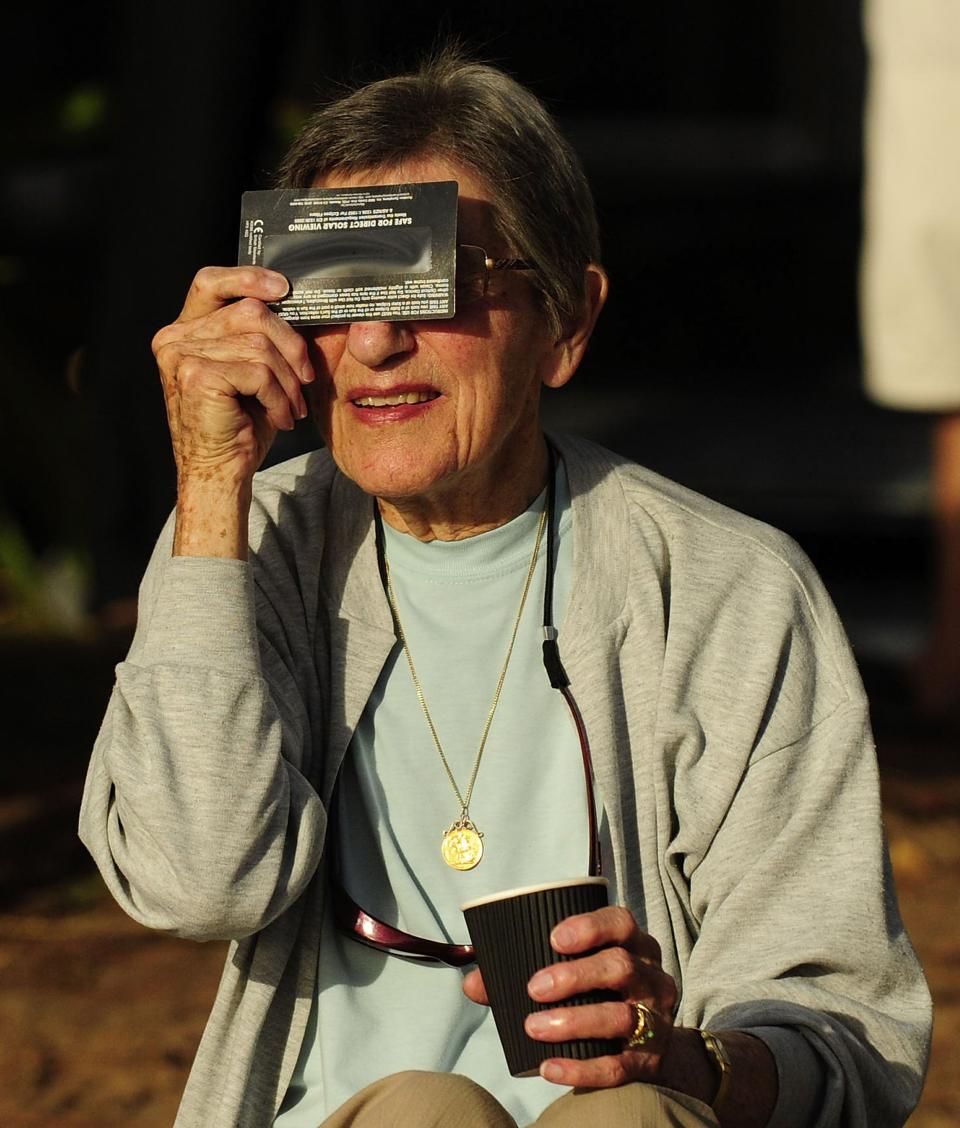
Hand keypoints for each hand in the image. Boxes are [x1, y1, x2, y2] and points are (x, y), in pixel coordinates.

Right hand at [152, 266, 314, 489]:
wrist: (219, 473)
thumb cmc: (240, 425)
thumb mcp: (250, 370)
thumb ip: (258, 335)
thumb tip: (293, 302)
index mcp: (184, 330)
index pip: (210, 282)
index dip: (248, 277)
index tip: (284, 288)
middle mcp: (174, 338)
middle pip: (249, 312)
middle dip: (290, 345)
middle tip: (305, 379)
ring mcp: (180, 355)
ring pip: (259, 344)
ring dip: (288, 380)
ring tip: (292, 406)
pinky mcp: (196, 376)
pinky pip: (258, 372)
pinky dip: (279, 397)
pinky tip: (281, 418)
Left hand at [462, 906, 677, 1087]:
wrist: (648, 1046)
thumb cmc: (600, 994)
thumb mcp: (576, 973)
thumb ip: (522, 971)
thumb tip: (473, 983)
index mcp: (633, 944)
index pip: (620, 922)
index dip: (590, 927)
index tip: (555, 939)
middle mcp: (650, 976)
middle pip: (620, 966)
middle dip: (576, 975)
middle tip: (535, 988)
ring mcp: (654, 1019)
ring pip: (620, 1016)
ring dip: (575, 1021)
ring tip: (534, 1027)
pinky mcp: (648, 1060)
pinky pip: (619, 1066)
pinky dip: (582, 1068)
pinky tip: (550, 1067)